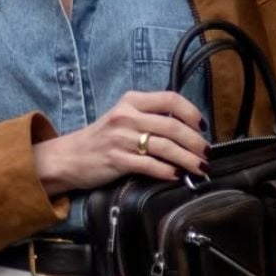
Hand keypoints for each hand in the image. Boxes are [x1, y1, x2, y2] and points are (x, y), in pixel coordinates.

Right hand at [33, 90, 209, 195]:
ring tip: (200, 168)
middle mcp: (127, 116)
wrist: (69, 157)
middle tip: (207, 153)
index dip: (191, 112)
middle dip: (195, 142)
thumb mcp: (123, 117)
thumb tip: (186, 128)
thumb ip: (150, 117)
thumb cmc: (101, 138)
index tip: (203, 126)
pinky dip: (167, 171)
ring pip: (165, 147)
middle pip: (172, 126)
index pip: (170, 99)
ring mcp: (121, 138)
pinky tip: (177, 176)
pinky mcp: (117, 160)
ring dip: (188, 159)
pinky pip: (150, 165)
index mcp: (131, 101)